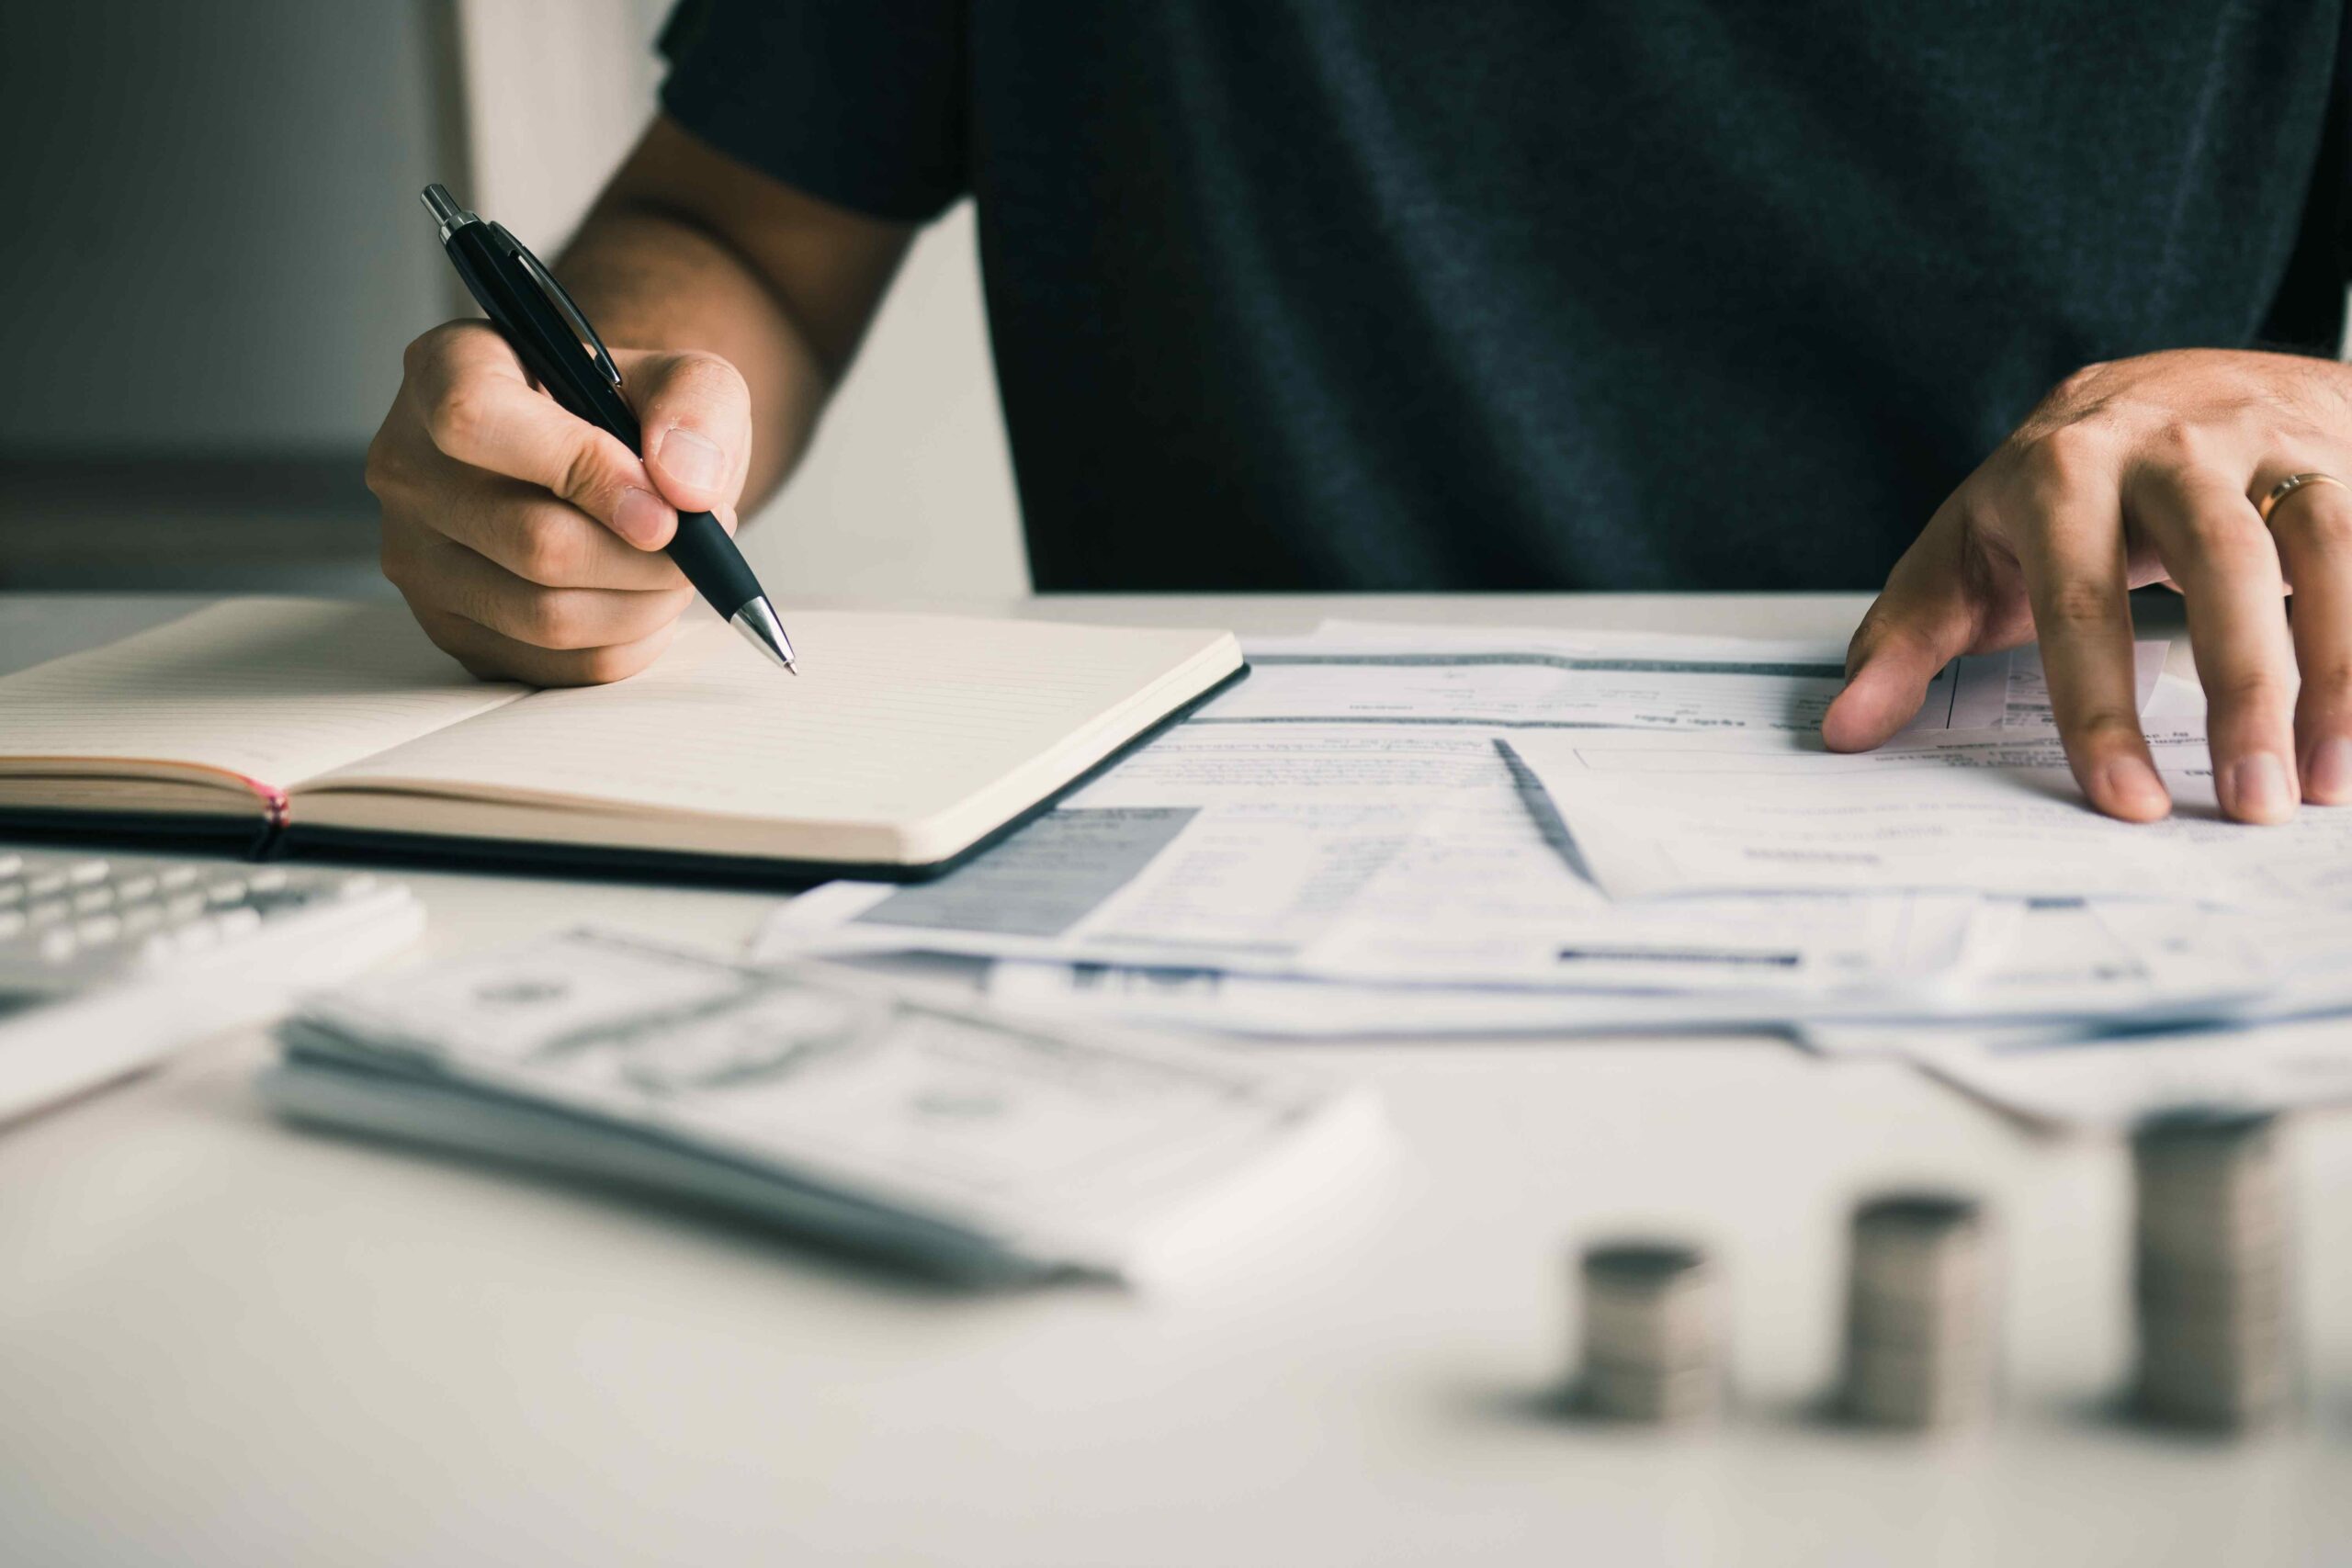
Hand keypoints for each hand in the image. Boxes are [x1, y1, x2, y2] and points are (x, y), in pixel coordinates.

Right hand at [366, 320, 752, 683]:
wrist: (608, 461)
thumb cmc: (634, 412)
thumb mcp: (685, 377)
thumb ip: (697, 405)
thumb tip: (685, 487)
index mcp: (446, 369)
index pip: (477, 419)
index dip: (583, 470)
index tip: (662, 506)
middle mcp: (408, 462)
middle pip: (532, 542)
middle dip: (647, 557)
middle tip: (699, 540)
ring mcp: (416, 553)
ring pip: (546, 617)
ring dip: (644, 604)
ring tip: (678, 568)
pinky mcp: (449, 626)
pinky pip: (554, 666)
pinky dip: (626, 643)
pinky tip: (644, 600)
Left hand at [1823, 348, 2351, 824]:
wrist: (2174, 378)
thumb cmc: (2060, 491)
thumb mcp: (1968, 549)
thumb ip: (1905, 638)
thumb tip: (1844, 730)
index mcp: (2059, 470)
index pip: (2079, 598)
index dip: (2100, 706)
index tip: (2127, 800)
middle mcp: (2170, 442)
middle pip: (2218, 560)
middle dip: (2243, 690)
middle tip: (2249, 805)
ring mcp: (2266, 437)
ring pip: (2324, 545)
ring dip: (2334, 672)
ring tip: (2322, 785)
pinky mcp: (2341, 450)